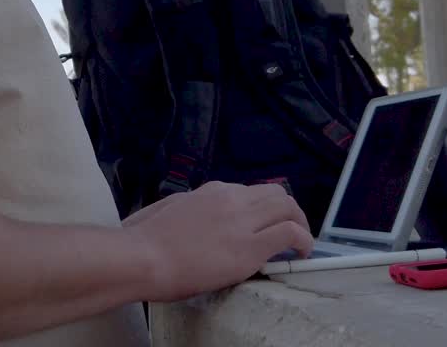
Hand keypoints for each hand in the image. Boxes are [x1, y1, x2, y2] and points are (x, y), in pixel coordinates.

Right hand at [123, 181, 312, 300]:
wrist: (142, 257)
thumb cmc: (144, 239)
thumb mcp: (168, 209)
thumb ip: (190, 208)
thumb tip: (196, 214)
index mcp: (210, 190)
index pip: (248, 191)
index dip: (260, 208)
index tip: (260, 224)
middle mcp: (230, 198)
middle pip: (275, 193)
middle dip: (288, 210)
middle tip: (290, 228)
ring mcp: (242, 221)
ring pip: (287, 207)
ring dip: (300, 222)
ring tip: (301, 241)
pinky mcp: (250, 246)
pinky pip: (290, 233)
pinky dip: (304, 240)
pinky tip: (302, 252)